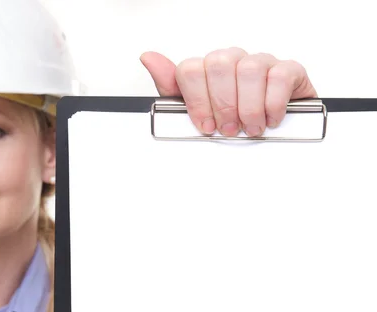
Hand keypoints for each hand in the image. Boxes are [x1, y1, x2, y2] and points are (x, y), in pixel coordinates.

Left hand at [140, 47, 317, 136]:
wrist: (271, 129)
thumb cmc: (231, 119)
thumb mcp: (195, 111)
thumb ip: (171, 88)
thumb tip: (148, 57)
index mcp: (207, 69)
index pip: (191, 69)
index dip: (196, 101)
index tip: (205, 125)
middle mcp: (232, 60)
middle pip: (218, 65)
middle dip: (222, 104)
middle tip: (228, 129)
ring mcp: (260, 62)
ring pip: (248, 69)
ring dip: (248, 107)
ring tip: (250, 127)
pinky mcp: (288, 69)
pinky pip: (278, 76)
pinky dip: (273, 103)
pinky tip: (270, 118)